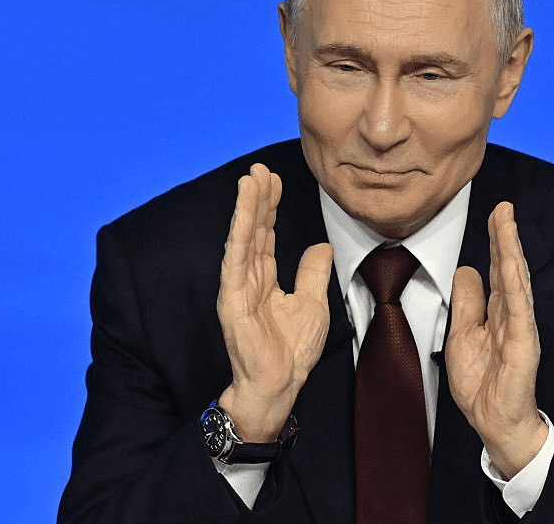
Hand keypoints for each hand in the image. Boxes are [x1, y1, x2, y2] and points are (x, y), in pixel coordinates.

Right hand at [216, 163, 332, 440]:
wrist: (280, 384)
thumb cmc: (291, 351)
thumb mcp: (312, 303)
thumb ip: (312, 272)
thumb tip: (320, 246)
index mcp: (264, 279)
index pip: (265, 234)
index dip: (269, 207)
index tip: (273, 179)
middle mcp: (248, 278)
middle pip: (253, 230)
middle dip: (257, 198)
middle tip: (260, 169)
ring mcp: (238, 287)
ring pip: (243, 238)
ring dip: (246, 207)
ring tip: (250, 179)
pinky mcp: (233, 298)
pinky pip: (237, 258)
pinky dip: (240, 232)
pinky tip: (244, 210)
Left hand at [445, 201, 547, 478]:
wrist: (493, 422)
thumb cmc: (483, 383)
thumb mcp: (464, 334)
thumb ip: (468, 302)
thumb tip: (468, 269)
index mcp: (498, 311)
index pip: (497, 268)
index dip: (496, 240)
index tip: (495, 212)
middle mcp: (511, 315)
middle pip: (509, 268)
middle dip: (505, 236)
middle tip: (503, 206)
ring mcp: (519, 328)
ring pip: (515, 282)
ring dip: (511, 251)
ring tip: (507, 224)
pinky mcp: (523, 345)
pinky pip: (519, 311)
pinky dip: (515, 286)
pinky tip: (511, 265)